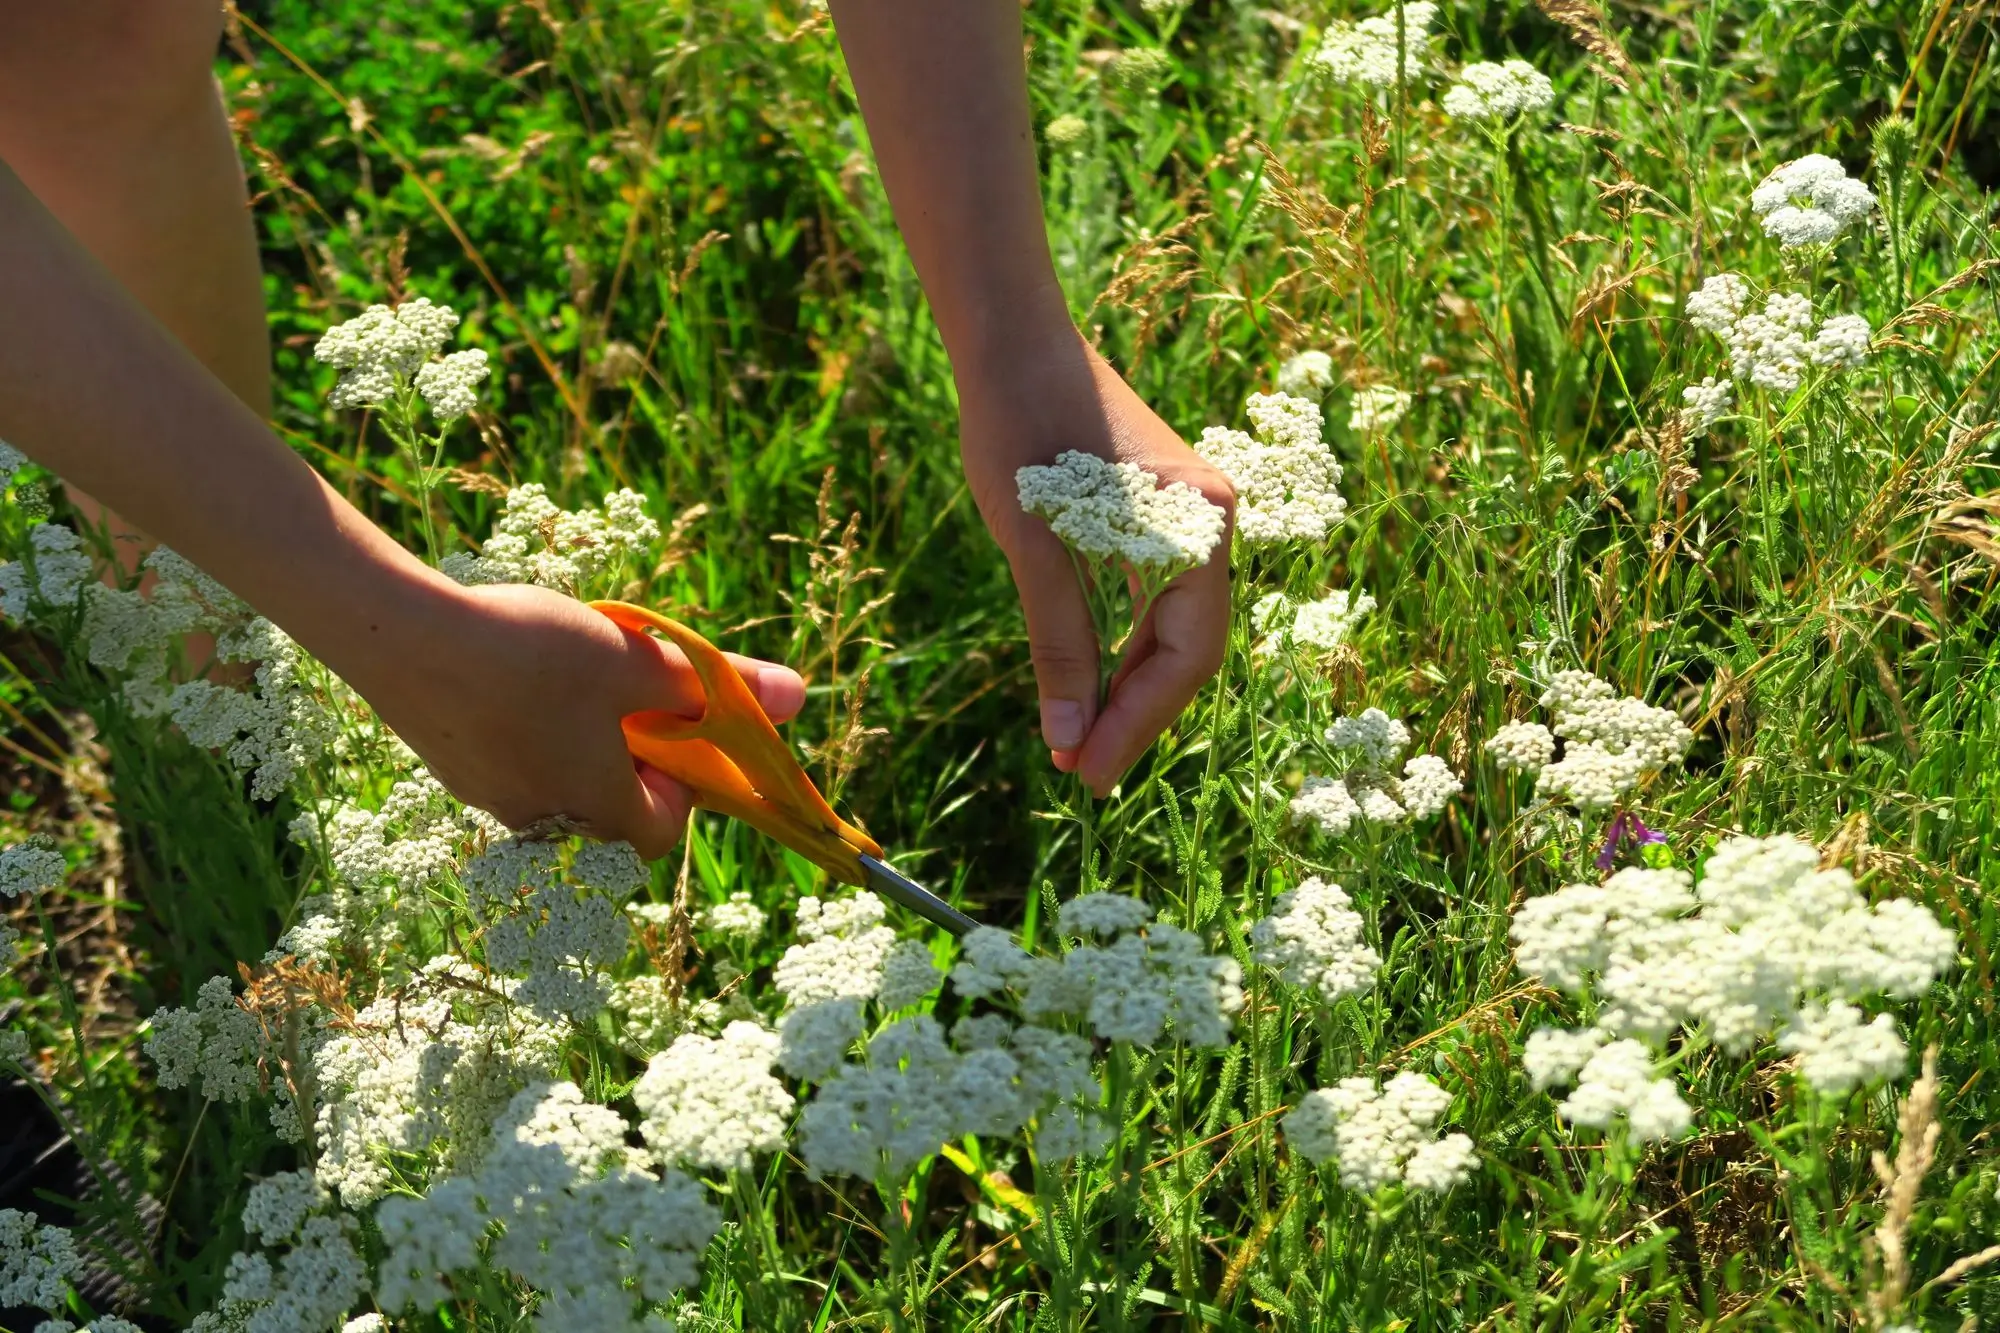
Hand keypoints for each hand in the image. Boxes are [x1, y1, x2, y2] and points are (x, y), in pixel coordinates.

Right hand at [346, 581, 805, 858]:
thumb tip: (797, 695)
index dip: (683, 788)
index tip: (675, 732)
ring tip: (567, 676)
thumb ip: (711, 685)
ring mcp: (487, 795)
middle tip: (625, 696)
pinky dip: (529, 730)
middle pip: (609, 810)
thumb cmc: (529, 651)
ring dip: (579, 740)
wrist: (398, 633)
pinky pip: (512, 762)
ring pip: (558, 784)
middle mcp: (539, 818)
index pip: (661, 832)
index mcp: (593, 805)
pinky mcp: (451, 765)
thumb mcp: (635, 661)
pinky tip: (514, 672)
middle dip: (631, 759)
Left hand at [957, 325, 1234, 795]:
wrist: (1007, 334)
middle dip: (1136, 714)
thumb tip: (1069, 736)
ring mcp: (1184, 515)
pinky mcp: (1152, 511)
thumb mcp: (1033, 543)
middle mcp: (1207, 520)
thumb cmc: (1017, 425)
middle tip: (1079, 771)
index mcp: (1198, 525)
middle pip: (1188, 648)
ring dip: (1126, 686)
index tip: (1088, 772)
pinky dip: (1119, 644)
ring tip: (1077, 739)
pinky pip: (1150, 597)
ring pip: (1169, 628)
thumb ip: (1059, 639)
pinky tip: (1084, 679)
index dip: (1140, 723)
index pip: (1188, 655)